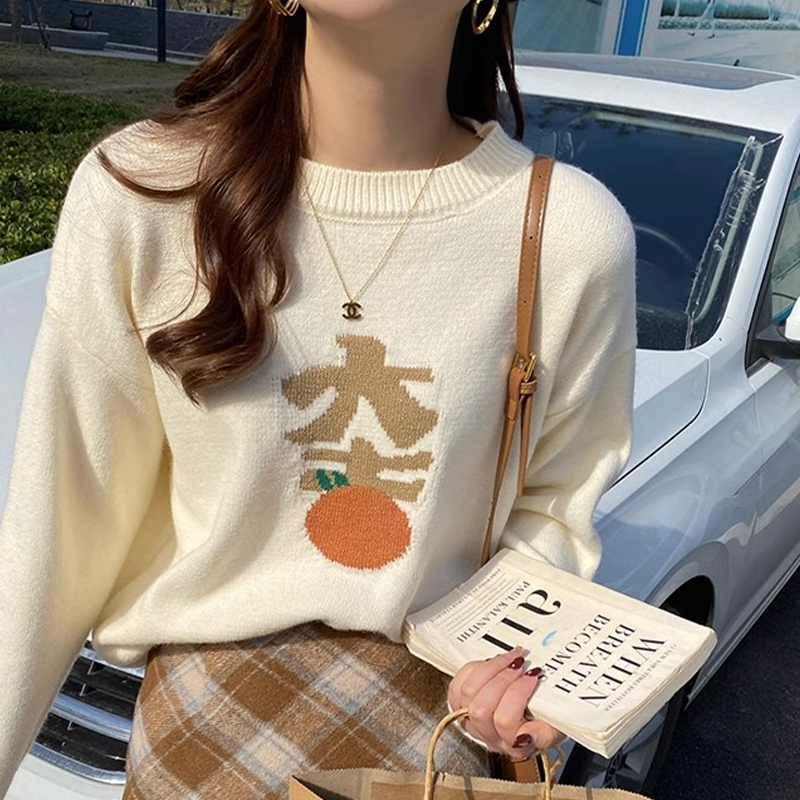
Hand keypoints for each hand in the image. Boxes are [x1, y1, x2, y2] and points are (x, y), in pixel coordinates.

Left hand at [447, 647, 564, 759]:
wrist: (536, 715)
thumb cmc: (546, 719)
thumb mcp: (556, 727)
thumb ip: (546, 734)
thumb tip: (528, 734)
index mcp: (515, 745)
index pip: (505, 721)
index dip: (518, 693)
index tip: (533, 676)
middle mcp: (491, 736)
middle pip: (482, 708)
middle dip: (502, 678)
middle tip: (519, 664)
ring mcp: (473, 723)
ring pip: (467, 694)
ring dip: (489, 670)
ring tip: (508, 660)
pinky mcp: (460, 707)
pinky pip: (457, 686)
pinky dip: (473, 670)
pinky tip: (489, 664)